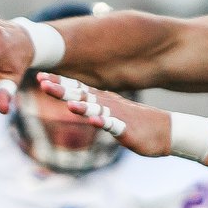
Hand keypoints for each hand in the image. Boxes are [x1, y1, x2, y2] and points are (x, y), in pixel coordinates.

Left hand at [38, 73, 172, 156]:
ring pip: (95, 109)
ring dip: (80, 106)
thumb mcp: (110, 113)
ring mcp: (117, 116)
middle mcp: (107, 104)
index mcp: (102, 101)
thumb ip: (94, 107)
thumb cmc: (136, 123)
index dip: (60, 83)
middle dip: (62, 90)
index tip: (41, 77)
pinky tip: (94, 120)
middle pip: (81, 95)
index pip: (77, 89)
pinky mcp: (126, 130)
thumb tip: (77, 101)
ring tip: (67, 103)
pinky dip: (103, 122)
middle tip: (42, 83)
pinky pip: (113, 125)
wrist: (166, 131)